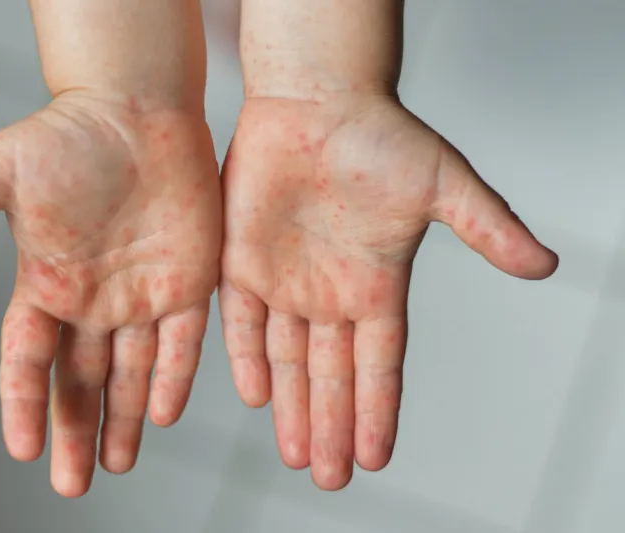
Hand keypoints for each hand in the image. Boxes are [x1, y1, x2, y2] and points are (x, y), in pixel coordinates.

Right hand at [0, 90, 221, 496]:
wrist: (137, 109)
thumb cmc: (67, 134)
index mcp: (46, 284)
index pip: (27, 359)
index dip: (23, 404)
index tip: (23, 449)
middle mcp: (92, 301)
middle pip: (79, 381)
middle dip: (74, 432)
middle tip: (72, 485)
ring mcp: (140, 295)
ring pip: (131, 373)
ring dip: (124, 420)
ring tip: (116, 464)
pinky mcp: (186, 283)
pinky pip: (181, 342)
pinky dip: (172, 378)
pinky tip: (162, 413)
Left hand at [220, 95, 557, 489]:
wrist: (314, 100)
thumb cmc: (381, 135)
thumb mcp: (444, 185)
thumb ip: (488, 227)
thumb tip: (544, 266)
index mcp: (375, 285)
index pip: (379, 364)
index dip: (377, 410)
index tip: (375, 457)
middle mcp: (329, 293)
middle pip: (331, 376)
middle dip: (330, 426)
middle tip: (329, 479)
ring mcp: (284, 280)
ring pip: (287, 360)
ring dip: (292, 407)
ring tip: (299, 457)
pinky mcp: (242, 261)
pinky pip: (243, 322)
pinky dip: (248, 359)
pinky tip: (258, 397)